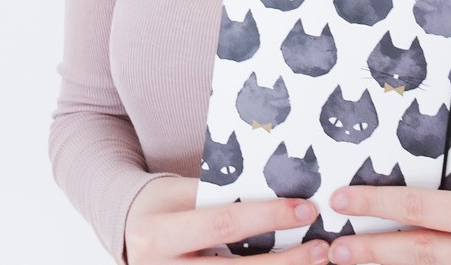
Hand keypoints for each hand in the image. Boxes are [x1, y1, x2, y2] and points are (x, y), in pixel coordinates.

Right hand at [124, 176, 330, 263]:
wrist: (129, 232)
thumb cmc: (162, 206)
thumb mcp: (181, 192)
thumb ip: (222, 197)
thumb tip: (281, 196)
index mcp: (158, 236)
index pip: (223, 224)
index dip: (267, 218)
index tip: (305, 210)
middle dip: (285, 262)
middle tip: (321, 249)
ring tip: (314, 264)